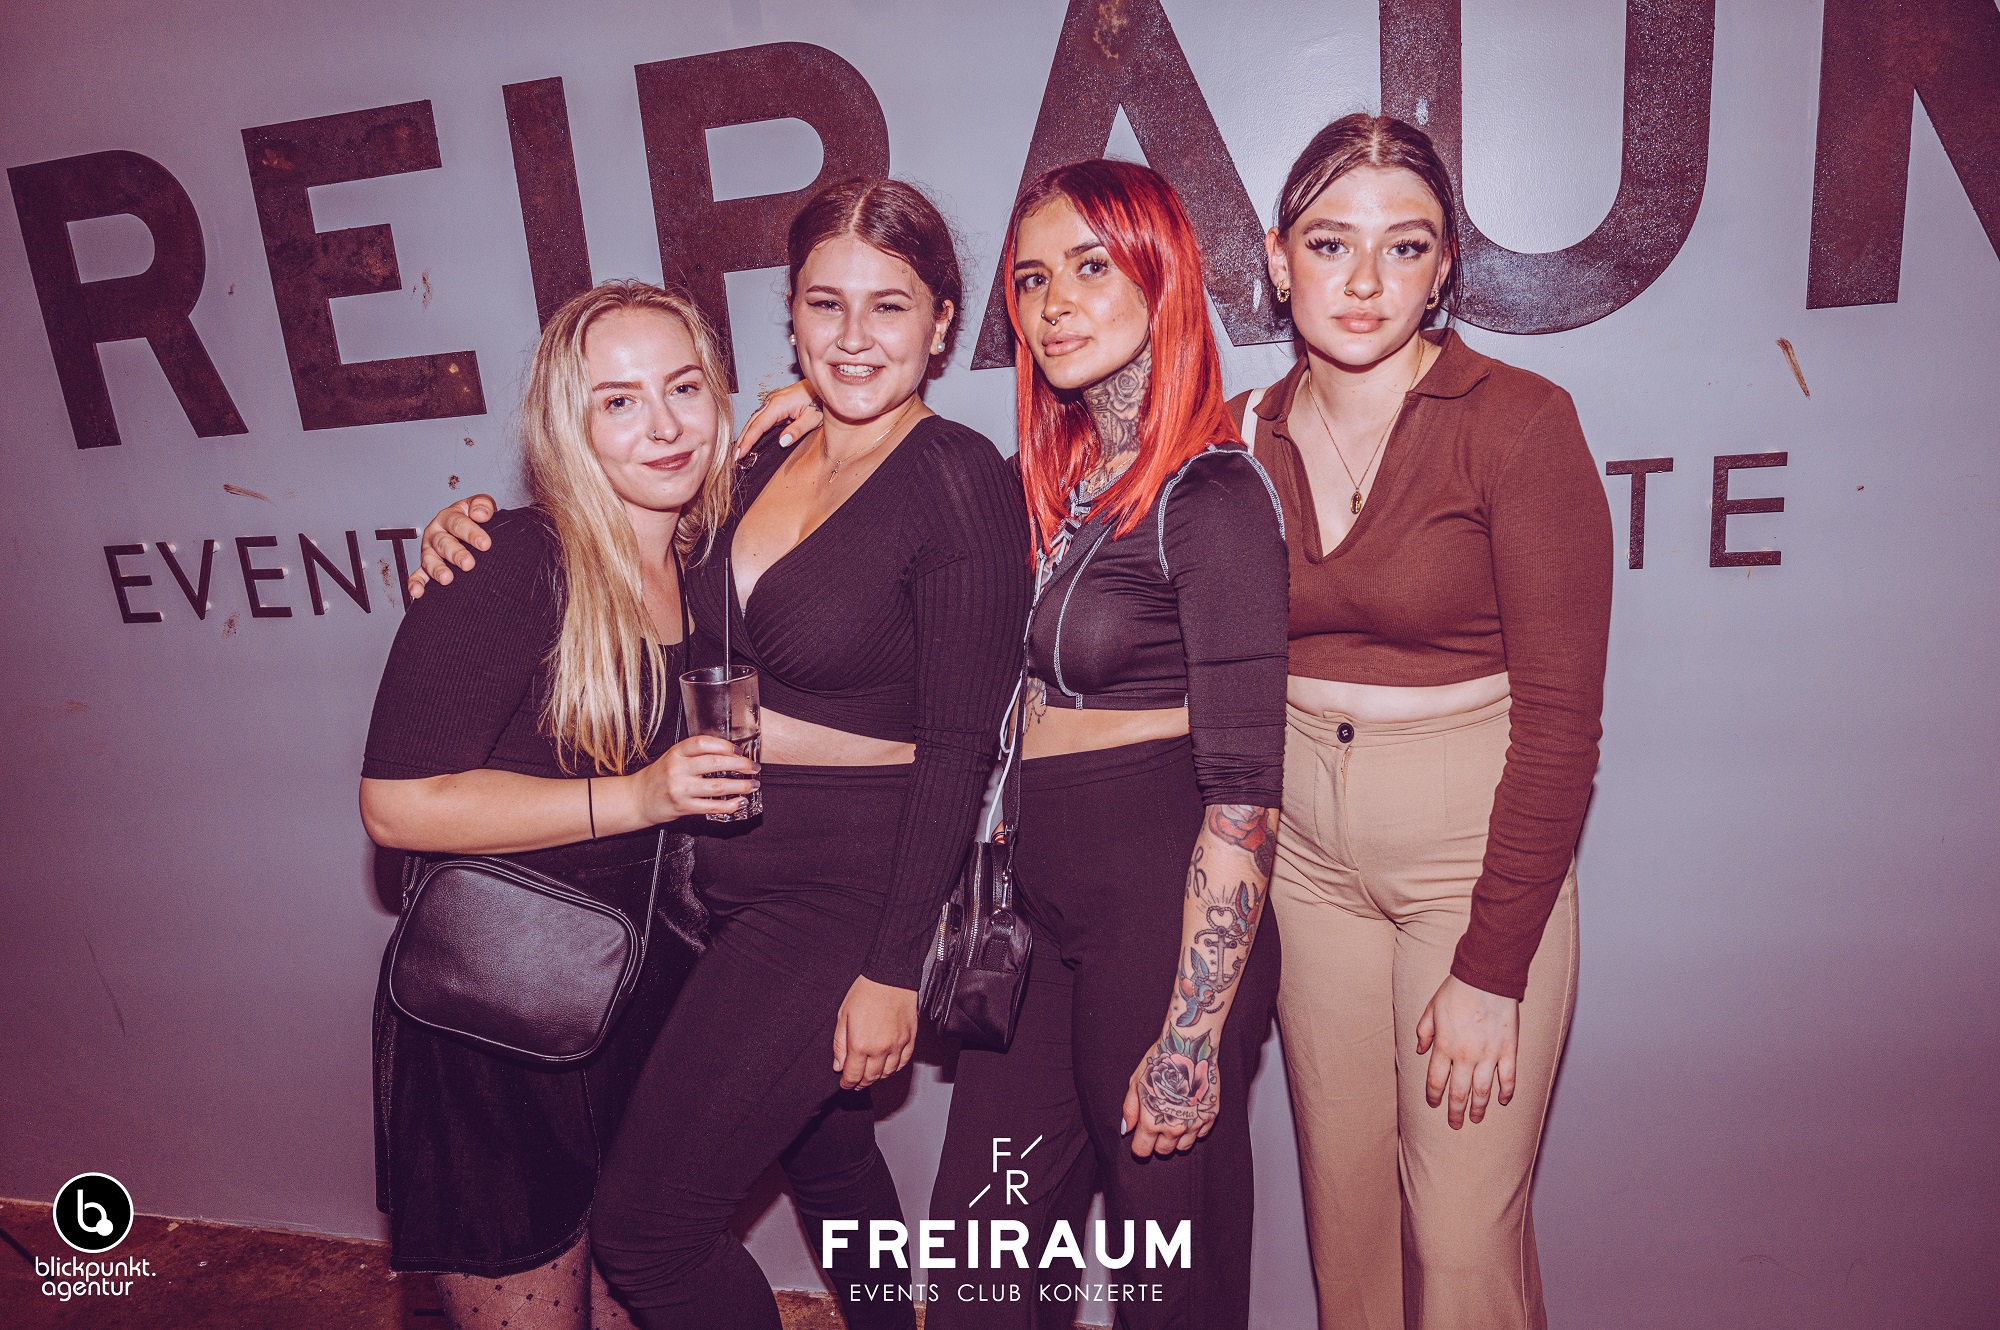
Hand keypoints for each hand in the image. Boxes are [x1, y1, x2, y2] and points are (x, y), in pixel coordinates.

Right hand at [407, 494, 496, 599]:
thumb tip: (480, 513)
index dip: (471, 533)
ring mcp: (430, 551)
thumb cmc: (476, 518)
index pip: (458, 523)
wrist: (472, 531)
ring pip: (430, 560)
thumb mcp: (481, 506)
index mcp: (448, 517)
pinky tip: (418, 592)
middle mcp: (436, 533)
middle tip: (468, 564)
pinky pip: (418, 575)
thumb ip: (482, 504)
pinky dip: (416, 584)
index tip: (485, 544)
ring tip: (447, 579)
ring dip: (437, 570)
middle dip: (456, 554)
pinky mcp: (426, 567)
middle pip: (443, 543)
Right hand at [633, 735, 757, 820]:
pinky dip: (729, 805)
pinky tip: (739, 802)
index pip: (703, 743)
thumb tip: (729, 753)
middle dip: (740, 765)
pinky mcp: (682, 807)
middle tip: (754, 767)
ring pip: (716, 786)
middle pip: (714, 763)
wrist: (637, 798)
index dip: (725, 745)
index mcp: (676, 752)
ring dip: (740, 786)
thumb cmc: (659, 777)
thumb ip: (696, 754)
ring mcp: (680, 789)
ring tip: (752, 785)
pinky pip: (711, 807)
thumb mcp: (673, 757)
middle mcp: (678, 769)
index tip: (740, 750)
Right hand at [735, 380, 820, 459]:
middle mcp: (773, 400)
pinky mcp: (776, 402)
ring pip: (754, 419)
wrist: (825, 386)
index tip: (739, 454)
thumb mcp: (814, 417)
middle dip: (742, 440)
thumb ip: (797, 430)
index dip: (747, 441)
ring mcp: (773, 400)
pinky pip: (760, 416)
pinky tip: (751, 437)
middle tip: (734, 457)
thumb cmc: (821, 399)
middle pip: (752, 422)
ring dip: (746, 434)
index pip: (758, 426)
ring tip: (739, 450)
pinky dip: (753, 428)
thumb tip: (782, 442)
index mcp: (779, 404)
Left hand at [832, 976, 916, 1089]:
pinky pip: (903, 1062)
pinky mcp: (910, 1039)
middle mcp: (880, 1048)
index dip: (848, 1083)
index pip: (853, 1075)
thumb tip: (839, 1065)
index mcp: (860, 1044)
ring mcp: (897, 1045)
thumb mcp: (843, 1016)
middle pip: (870, 1077)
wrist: (890, 976)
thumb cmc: (866, 992)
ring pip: (888, 1073)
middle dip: (861, 1082)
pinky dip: (895, 1068)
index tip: (845, 1084)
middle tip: (856, 1082)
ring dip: (878, 1077)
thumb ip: (840, 1044)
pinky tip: (888, 1065)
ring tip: (871, 1074)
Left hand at [1121, 1026, 1220, 1157]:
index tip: (1141, 1138)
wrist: (1189, 1048)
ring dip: (1177, 1138)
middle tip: (1159, 1122)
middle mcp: (1174, 1128)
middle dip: (1158, 1142)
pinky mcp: (1210, 1116)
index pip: (1142, 1151)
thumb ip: (1130, 1110)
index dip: (1140, 1146)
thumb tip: (1126, 1130)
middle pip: (1163, 1151)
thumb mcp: (1136, 1083)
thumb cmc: (1160, 1063)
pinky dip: (1194, 1128)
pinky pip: (1200, 1135)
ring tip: (1174, 1118)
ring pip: (1183, 1147)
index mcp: (1152, 1122)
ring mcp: (1194, 1124)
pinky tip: (1188, 1111)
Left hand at [1415, 974, 1519, 1128]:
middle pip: (1459, 1093)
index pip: (1436, 1081)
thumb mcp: (1431, 1009)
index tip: (1434, 1105)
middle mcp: (1465, 1056)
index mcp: (1444, 1047)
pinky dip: (1506, 1092)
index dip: (1434, 1096)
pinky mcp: (1508, 1050)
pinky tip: (1502, 1101)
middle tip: (1455, 1124)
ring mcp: (1489, 1055)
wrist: (1486, 978)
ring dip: (1479, 1108)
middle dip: (1455, 1112)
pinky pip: (1508, 1077)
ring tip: (1476, 1119)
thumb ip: (1424, 1032)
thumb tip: (1419, 1050)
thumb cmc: (1456, 991)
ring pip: (1483, 1091)